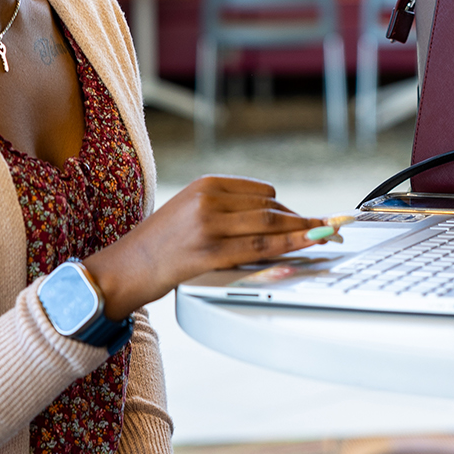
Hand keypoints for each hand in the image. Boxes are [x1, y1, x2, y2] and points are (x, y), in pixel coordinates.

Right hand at [84, 175, 326, 317]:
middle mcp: (209, 200)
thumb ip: (227, 209)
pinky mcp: (209, 253)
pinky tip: (306, 245)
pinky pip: (259, 247)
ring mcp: (208, 226)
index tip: (307, 218)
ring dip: (303, 232)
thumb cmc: (160, 245)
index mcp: (207, 184)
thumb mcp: (191, 211)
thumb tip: (274, 217)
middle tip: (328, 227)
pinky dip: (289, 245)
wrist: (125, 268)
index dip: (289, 209)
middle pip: (271, 208)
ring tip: (324, 236)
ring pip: (269, 225)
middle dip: (303, 220)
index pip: (264, 192)